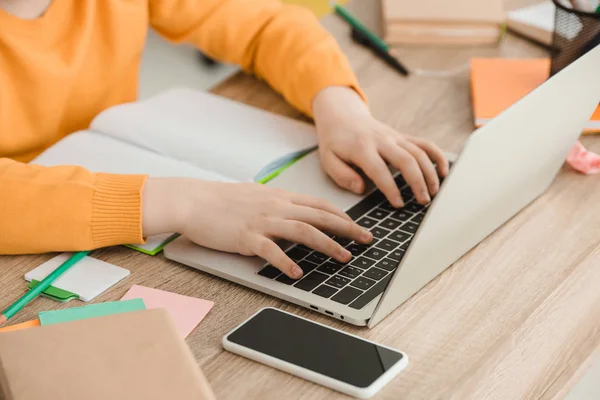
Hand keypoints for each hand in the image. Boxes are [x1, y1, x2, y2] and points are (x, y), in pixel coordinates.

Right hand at [142, 178, 372, 277]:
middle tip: (366, 239)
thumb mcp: (254, 195)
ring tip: (344, 257)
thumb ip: (275, 202)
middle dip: (347, 228)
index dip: (341, 215)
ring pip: (304, 231)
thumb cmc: (221, 200)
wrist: (193, 200)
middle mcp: (276, 206)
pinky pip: (272, 250)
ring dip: (328, 245)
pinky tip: (298, 273)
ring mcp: (262, 221)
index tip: (357, 225)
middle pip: (319, 216)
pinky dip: (287, 262)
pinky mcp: (247, 236)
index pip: (318, 204)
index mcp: (279, 196)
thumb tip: (291, 210)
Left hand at [312, 86, 448, 206]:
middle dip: (418, 182)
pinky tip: (444, 171)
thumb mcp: (327, 159)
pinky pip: (425, 144)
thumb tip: (361, 189)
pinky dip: (437, 156)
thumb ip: (342, 175)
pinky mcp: (402, 136)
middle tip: (423, 201)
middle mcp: (382, 140)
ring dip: (430, 173)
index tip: (398, 204)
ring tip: (433, 192)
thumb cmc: (335, 142)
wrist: (342, 116)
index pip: (379, 169)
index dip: (390, 188)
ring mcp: (395, 137)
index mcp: (361, 148)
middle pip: (406, 159)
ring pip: (419, 152)